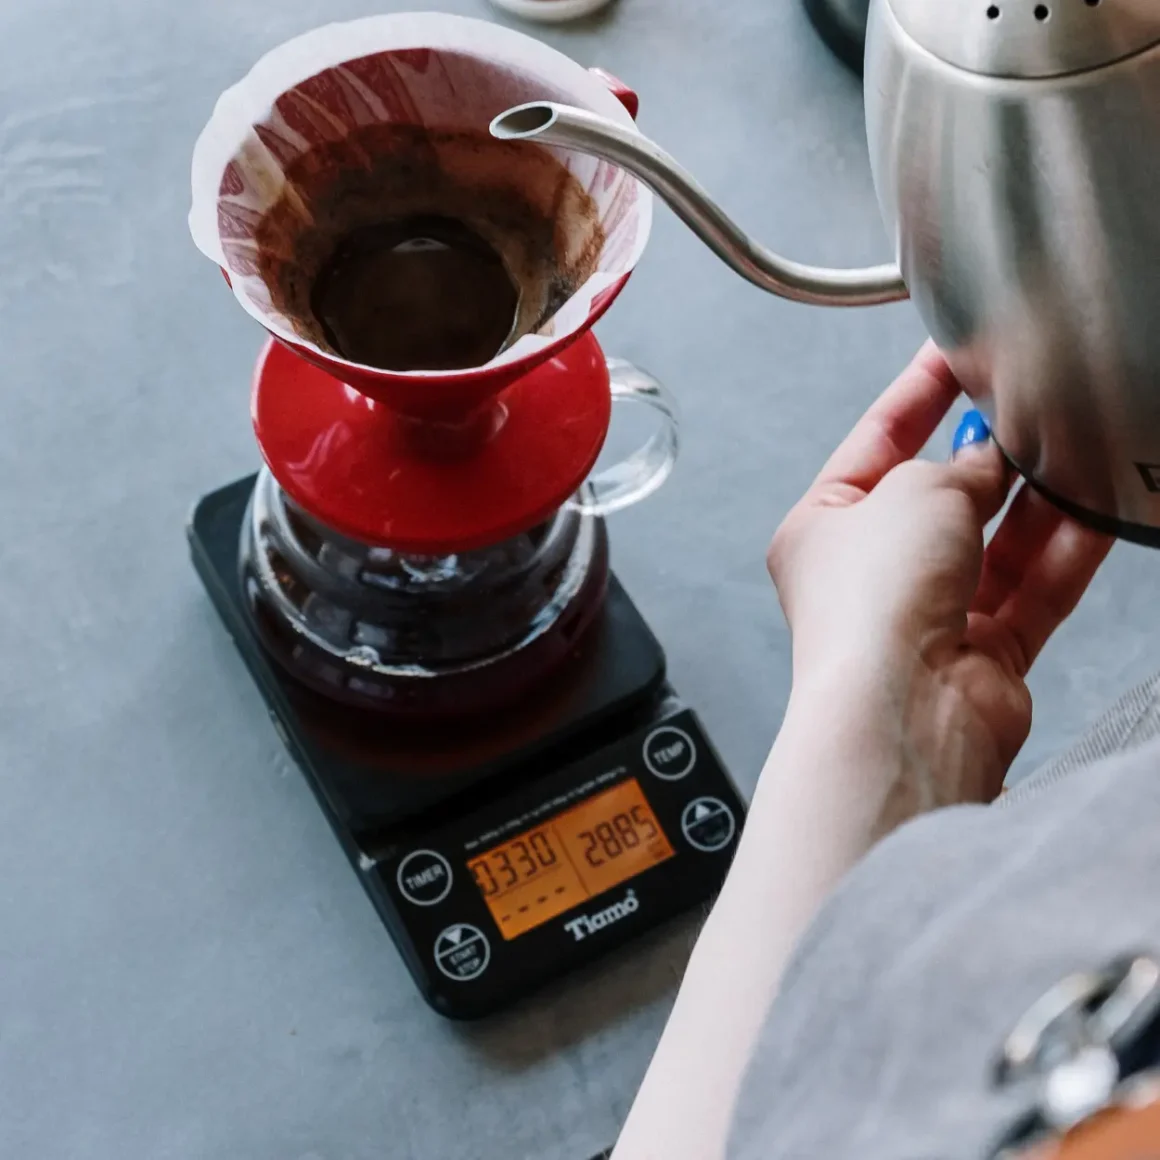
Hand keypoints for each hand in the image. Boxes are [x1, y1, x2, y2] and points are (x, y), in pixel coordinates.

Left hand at [767, 343, 1112, 806]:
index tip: (952, 356)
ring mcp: (924, 616)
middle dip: (982, 458)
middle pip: (937, 498)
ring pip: (993, 547)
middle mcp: (868, 575)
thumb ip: (957, 467)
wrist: (906, 710)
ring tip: (1070, 458)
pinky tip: (1095, 515)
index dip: (916, 395)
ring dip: (1033, 506)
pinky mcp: (980, 654)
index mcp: (820, 528)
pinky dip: (1062, 555)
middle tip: (1025, 413)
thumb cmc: (872, 605)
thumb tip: (987, 459)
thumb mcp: (914, 493)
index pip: (874, 442)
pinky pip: (1031, 590)